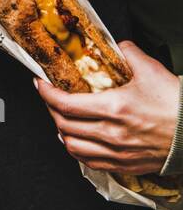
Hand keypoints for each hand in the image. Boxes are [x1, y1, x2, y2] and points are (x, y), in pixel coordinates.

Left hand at [38, 43, 181, 175]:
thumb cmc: (177, 104)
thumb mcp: (150, 69)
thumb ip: (127, 52)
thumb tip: (115, 44)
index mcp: (114, 108)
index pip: (66, 104)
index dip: (47, 93)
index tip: (40, 83)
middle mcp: (112, 134)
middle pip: (64, 125)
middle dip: (50, 109)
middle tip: (49, 97)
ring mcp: (118, 153)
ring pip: (73, 148)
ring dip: (61, 132)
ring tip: (59, 119)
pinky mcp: (125, 165)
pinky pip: (91, 163)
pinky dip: (77, 151)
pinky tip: (76, 141)